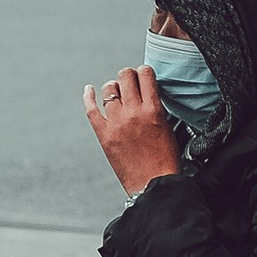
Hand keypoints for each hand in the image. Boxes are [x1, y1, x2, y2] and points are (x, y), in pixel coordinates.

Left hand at [84, 66, 184, 193]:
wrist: (153, 184)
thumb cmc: (164, 161)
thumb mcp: (168, 128)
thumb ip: (156, 109)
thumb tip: (147, 98)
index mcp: (153, 110)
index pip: (145, 75)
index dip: (143, 71)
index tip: (143, 73)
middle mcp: (133, 112)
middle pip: (125, 77)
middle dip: (128, 75)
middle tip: (129, 79)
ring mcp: (117, 123)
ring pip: (109, 90)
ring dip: (113, 86)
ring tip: (116, 89)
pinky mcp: (104, 135)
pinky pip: (91, 110)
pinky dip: (88, 97)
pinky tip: (89, 90)